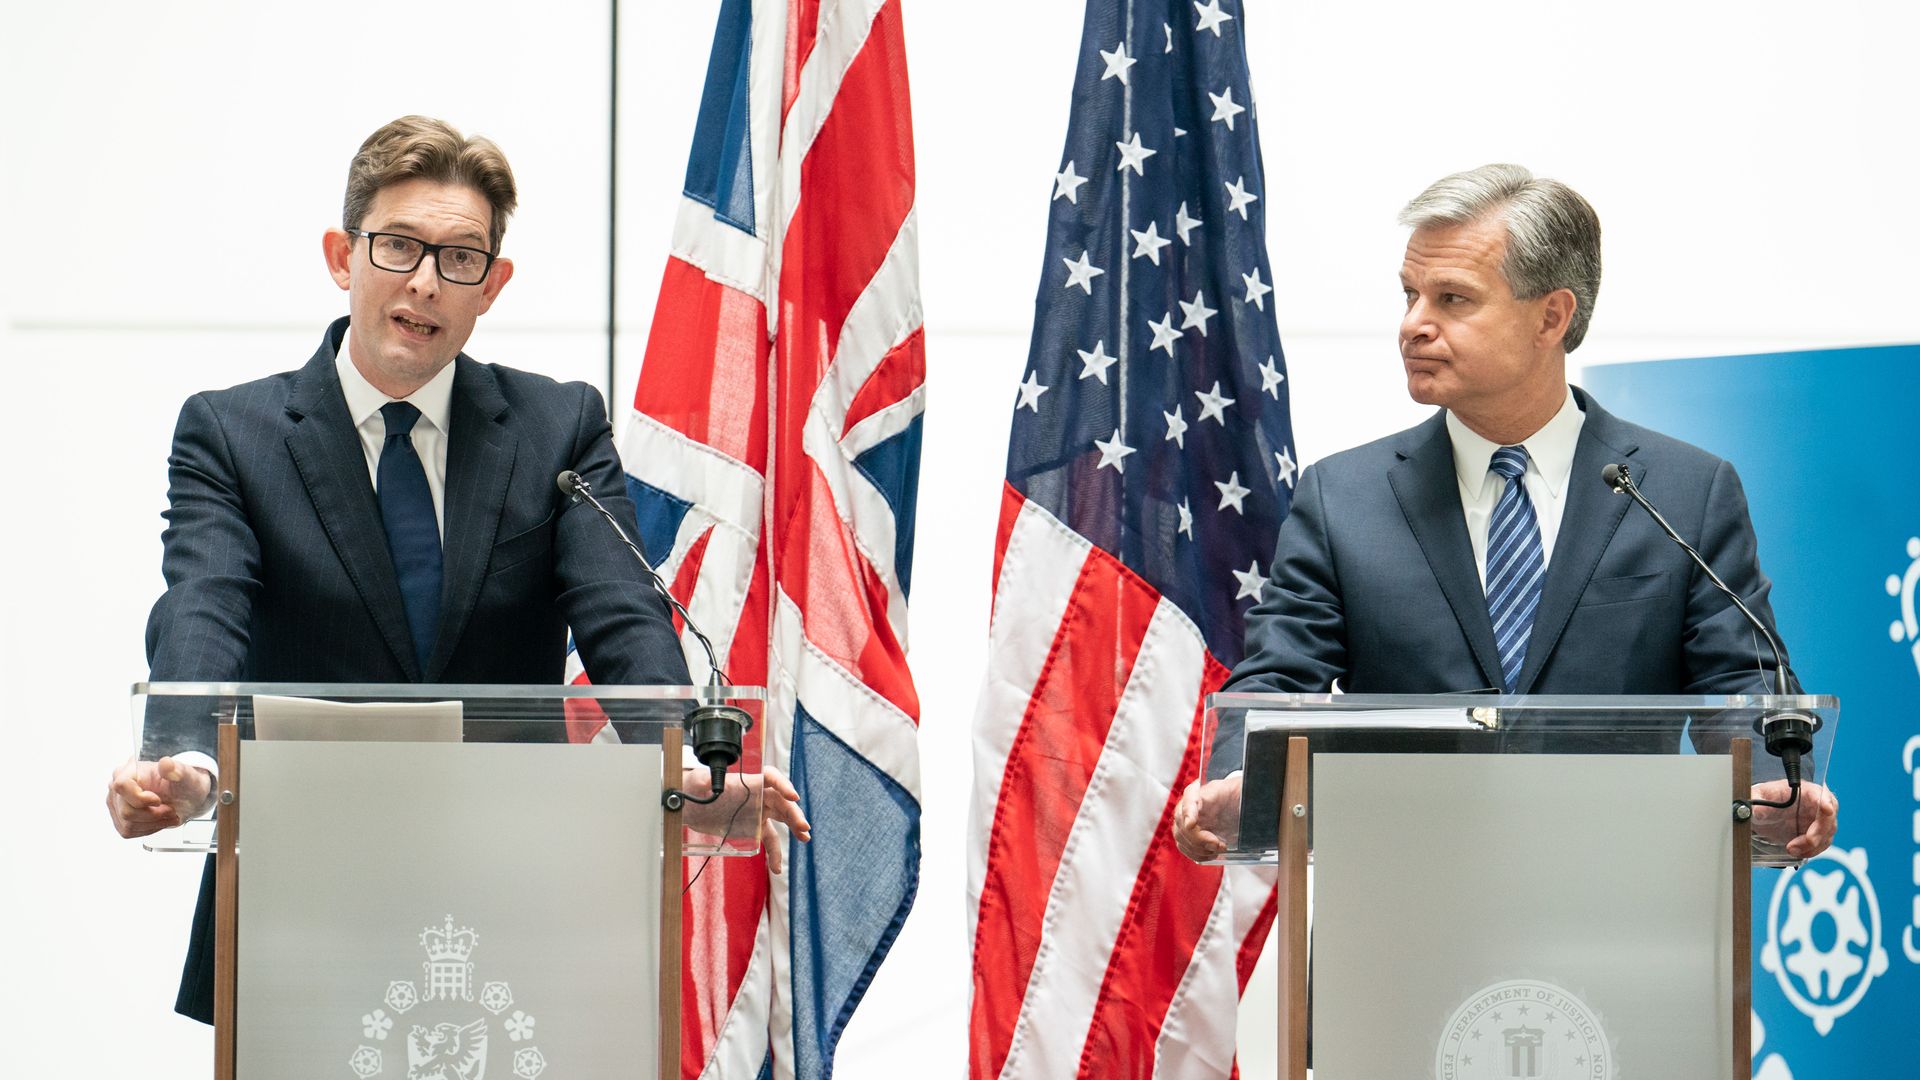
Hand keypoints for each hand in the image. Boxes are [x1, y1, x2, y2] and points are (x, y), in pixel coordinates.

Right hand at [107, 756, 212, 838]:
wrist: (186, 797)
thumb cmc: (184, 784)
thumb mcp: (187, 775)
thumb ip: (178, 769)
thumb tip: (167, 764)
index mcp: (130, 769)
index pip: (121, 785)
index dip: (139, 798)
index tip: (158, 801)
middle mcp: (118, 786)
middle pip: (126, 810)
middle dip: (153, 814)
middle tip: (171, 810)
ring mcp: (116, 803)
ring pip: (127, 823)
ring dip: (154, 823)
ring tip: (169, 815)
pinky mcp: (119, 818)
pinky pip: (129, 831)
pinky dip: (149, 828)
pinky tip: (160, 820)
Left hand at [677, 764, 811, 872]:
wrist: (689, 804)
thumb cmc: (692, 788)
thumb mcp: (695, 782)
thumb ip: (703, 780)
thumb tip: (708, 780)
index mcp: (746, 783)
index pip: (770, 778)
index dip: (783, 785)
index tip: (793, 797)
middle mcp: (756, 795)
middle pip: (781, 801)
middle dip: (794, 813)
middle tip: (803, 827)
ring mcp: (756, 811)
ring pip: (781, 818)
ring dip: (794, 827)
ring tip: (805, 838)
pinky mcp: (753, 827)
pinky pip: (769, 839)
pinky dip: (775, 853)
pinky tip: (776, 868)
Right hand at [1173, 775, 1242, 863]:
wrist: (1235, 805)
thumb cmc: (1235, 796)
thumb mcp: (1237, 791)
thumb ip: (1234, 794)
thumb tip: (1234, 799)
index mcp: (1198, 791)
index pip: (1188, 800)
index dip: (1188, 813)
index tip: (1191, 824)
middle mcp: (1186, 806)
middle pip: (1182, 825)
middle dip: (1199, 839)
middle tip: (1219, 845)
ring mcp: (1184, 822)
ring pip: (1181, 838)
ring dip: (1200, 849)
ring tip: (1219, 848)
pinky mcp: (1187, 836)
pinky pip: (1185, 848)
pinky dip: (1198, 855)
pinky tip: (1212, 853)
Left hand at [1750, 780, 1838, 859]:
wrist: (1764, 814)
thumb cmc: (1764, 800)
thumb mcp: (1757, 797)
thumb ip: (1755, 801)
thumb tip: (1752, 810)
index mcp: (1805, 790)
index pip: (1820, 793)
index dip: (1825, 801)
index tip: (1826, 809)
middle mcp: (1817, 804)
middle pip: (1828, 818)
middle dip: (1816, 833)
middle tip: (1797, 844)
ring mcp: (1819, 820)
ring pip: (1827, 834)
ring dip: (1812, 846)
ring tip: (1791, 849)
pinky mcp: (1817, 833)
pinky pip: (1822, 844)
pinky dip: (1811, 851)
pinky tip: (1798, 852)